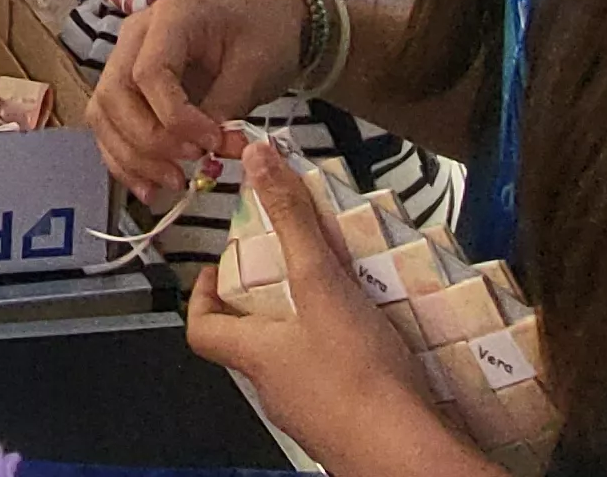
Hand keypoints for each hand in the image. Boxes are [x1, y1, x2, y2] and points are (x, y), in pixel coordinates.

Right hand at [92, 0, 303, 203]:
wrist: (266, 21)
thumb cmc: (264, 36)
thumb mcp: (254, 69)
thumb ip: (225, 110)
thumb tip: (207, 153)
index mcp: (169, 18)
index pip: (149, 73)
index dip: (175, 118)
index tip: (212, 143)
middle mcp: (135, 37)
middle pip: (115, 95)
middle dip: (149, 141)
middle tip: (190, 166)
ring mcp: (125, 61)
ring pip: (104, 115)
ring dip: (132, 157)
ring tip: (173, 182)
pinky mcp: (128, 89)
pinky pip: (110, 127)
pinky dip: (125, 161)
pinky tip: (150, 187)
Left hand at [182, 139, 471, 471]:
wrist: (405, 452)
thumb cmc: (356, 373)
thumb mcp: (322, 283)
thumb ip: (293, 221)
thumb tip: (258, 158)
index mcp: (254, 355)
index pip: (201, 329)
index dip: (202, 296)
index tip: (219, 269)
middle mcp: (272, 389)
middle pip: (249, 342)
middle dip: (266, 303)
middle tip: (293, 269)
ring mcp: (308, 413)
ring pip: (293, 363)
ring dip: (308, 330)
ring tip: (342, 296)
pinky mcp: (346, 426)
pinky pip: (334, 385)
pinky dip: (345, 360)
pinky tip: (378, 343)